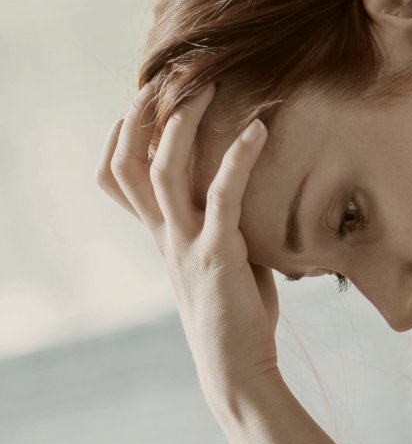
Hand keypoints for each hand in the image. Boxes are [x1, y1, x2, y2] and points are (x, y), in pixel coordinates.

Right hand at [96, 76, 279, 396]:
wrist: (237, 368)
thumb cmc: (237, 316)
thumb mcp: (225, 261)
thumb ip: (225, 227)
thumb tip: (249, 197)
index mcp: (163, 237)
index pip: (118, 179)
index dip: (122, 136)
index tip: (143, 98)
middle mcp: (165, 237)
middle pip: (131, 164)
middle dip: (146, 116)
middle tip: (174, 75)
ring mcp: (187, 245)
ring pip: (164, 172)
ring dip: (183, 125)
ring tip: (210, 88)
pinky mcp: (218, 255)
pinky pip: (223, 196)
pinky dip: (239, 158)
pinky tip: (260, 130)